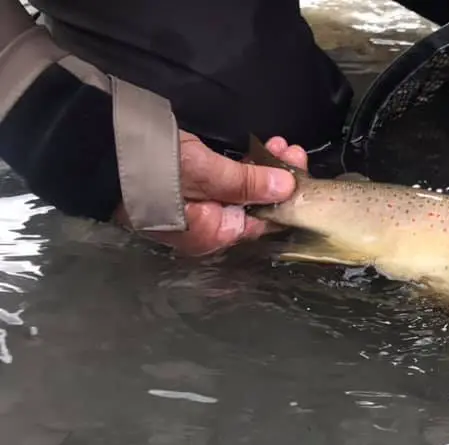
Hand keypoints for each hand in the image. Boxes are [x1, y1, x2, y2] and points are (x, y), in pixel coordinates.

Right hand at [114, 131, 308, 256]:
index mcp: (209, 235)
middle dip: (276, 179)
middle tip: (289, 151)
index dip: (285, 200)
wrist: (89, 145)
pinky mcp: (185, 188)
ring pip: (241, 193)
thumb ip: (245, 182)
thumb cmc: (145, 163)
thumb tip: (285, 188)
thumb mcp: (203, 171)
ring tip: (277, 145)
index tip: (299, 173)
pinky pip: (224, 183)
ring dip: (261, 169)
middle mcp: (204, 229)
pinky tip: (255, 150)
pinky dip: (241, 168)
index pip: (262, 225)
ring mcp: (194, 209)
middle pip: (254, 208)